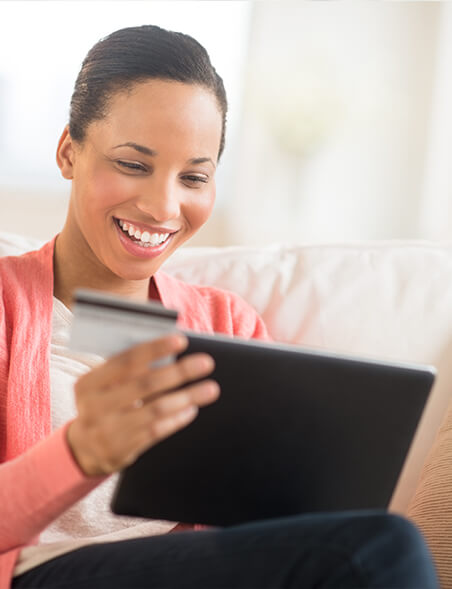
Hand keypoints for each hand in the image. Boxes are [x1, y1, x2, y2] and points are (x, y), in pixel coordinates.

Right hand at [66, 334, 218, 475]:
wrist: (84, 449)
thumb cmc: (103, 404)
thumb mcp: (103, 386)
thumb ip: (127, 370)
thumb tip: (168, 351)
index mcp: (88, 383)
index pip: (125, 361)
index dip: (154, 349)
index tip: (181, 340)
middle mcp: (95, 407)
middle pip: (145, 385)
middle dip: (179, 372)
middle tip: (205, 363)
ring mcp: (108, 431)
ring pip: (156, 410)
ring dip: (187, 397)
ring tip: (210, 388)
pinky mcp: (122, 450)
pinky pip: (157, 431)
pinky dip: (177, 419)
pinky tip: (192, 408)